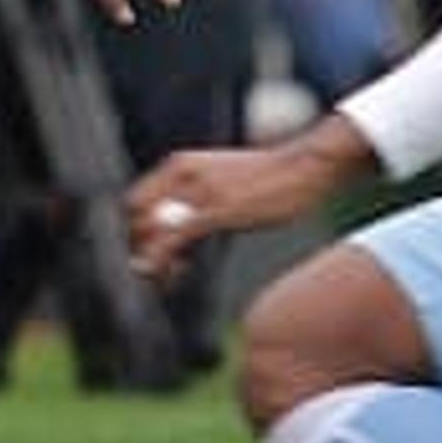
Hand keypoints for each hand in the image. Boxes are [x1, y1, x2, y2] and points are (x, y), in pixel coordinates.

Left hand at [122, 120, 375, 280]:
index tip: (150, 250)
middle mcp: (181, 173)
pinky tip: (173, 275)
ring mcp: (197, 191)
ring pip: (150, 228)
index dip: (136, 228)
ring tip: (167, 278)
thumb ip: (202, 197)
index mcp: (180, 164)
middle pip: (135, 214)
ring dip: (150, 258)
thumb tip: (188, 227)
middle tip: (155, 269)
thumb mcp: (226, 181)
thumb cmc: (273, 177)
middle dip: (138, 245)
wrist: (305, 165)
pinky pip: (174, 238)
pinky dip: (164, 259)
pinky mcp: (215, 210)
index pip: (137, 198)